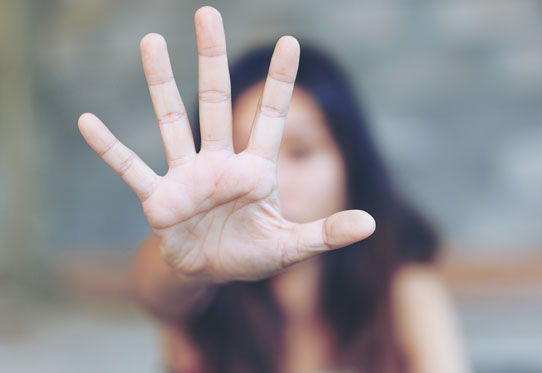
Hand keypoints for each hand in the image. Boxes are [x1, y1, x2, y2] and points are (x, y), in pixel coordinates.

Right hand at [77, 6, 374, 284]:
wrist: (209, 272)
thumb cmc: (250, 253)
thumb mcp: (291, 247)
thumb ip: (327, 233)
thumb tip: (372, 223)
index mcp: (255, 169)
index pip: (270, 116)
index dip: (280, 81)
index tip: (290, 41)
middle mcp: (220, 162)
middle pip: (216, 101)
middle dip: (212, 59)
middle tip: (207, 13)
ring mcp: (187, 176)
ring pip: (171, 121)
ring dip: (160, 83)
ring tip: (151, 41)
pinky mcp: (159, 199)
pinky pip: (130, 168)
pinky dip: (109, 148)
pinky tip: (86, 120)